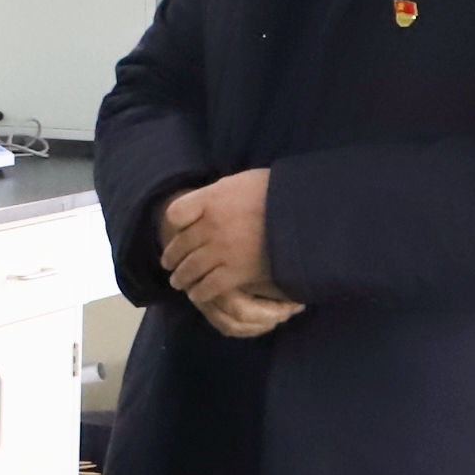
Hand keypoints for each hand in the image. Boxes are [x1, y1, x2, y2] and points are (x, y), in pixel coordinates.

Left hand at [159, 172, 299, 339]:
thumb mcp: (245, 180)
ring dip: (181, 277)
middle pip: (179, 244)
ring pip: (190, 268)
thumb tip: (214, 197)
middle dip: (171, 256)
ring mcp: (222, 249)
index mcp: (211, 198)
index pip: (175, 213)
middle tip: (168, 264)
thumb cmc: (279, 192)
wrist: (307, 213)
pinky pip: (209, 286)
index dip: (174, 223)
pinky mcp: (237, 271)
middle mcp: (211, 224)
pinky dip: (200, 292)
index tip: (176, 230)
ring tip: (178, 282)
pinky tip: (198, 295)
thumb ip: (222, 192)